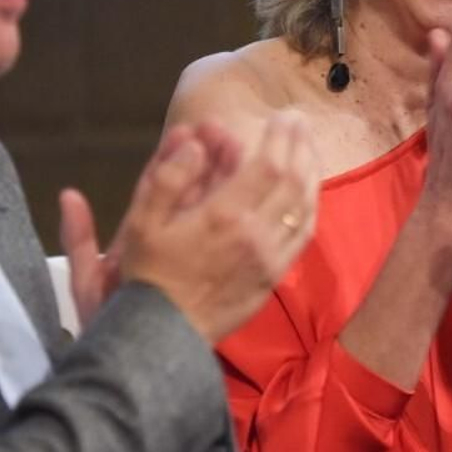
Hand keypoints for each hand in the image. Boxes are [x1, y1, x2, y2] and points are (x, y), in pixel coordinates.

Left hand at [58, 122, 242, 326]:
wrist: (139, 358)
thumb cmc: (115, 318)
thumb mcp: (90, 278)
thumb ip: (79, 239)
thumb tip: (68, 195)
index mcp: (146, 232)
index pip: (162, 184)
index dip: (171, 156)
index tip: (185, 131)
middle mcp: (177, 235)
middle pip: (196, 186)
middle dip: (207, 154)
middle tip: (216, 130)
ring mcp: (201, 245)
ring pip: (220, 200)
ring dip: (225, 170)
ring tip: (231, 142)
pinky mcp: (227, 265)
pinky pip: (236, 225)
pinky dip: (242, 202)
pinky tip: (253, 179)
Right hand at [115, 111, 319, 342]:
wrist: (159, 335)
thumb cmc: (147, 274)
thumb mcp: (142, 221)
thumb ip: (169, 176)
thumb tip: (196, 141)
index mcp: (224, 216)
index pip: (269, 165)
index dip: (281, 136)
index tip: (282, 116)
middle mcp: (256, 235)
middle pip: (293, 180)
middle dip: (299, 145)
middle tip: (298, 121)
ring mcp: (270, 258)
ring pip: (304, 207)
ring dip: (310, 171)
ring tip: (307, 147)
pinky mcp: (273, 276)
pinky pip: (302, 234)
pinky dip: (310, 205)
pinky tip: (307, 190)